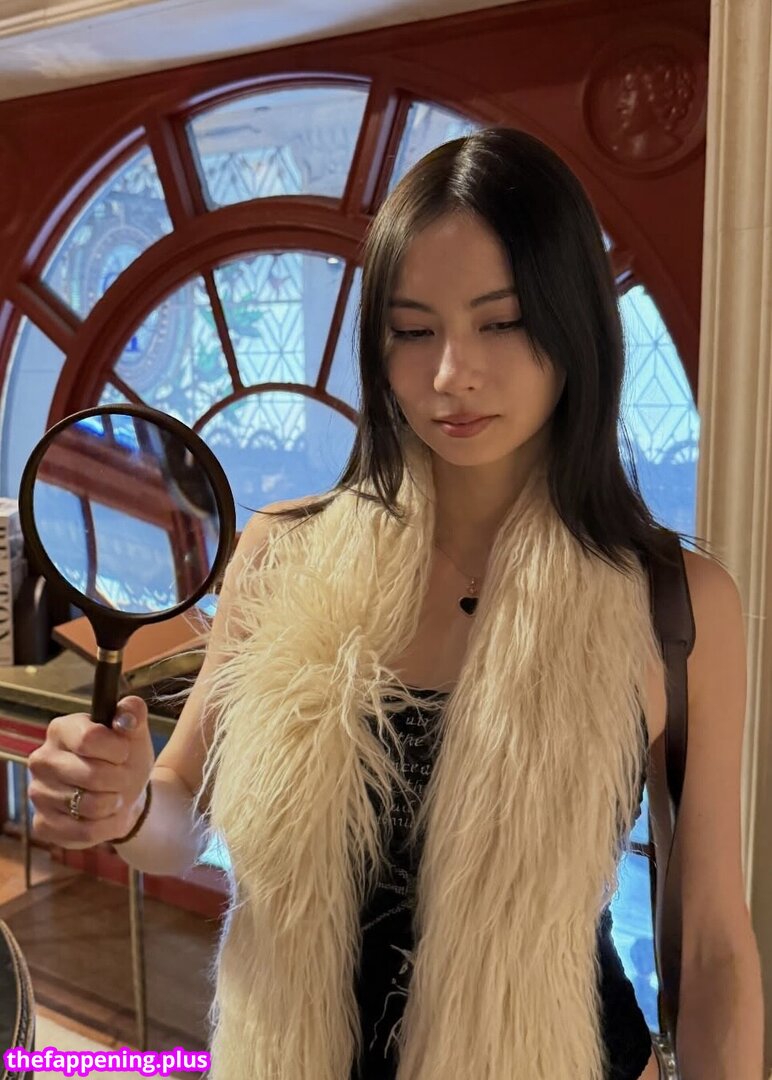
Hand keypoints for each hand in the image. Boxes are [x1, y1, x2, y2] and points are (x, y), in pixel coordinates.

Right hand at [28, 696, 154, 849]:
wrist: (123, 795)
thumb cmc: (124, 760)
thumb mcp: (134, 734)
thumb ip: (133, 715)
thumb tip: (129, 709)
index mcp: (61, 729)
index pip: (89, 739)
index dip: (117, 750)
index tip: (124, 752)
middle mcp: (42, 759)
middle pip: (92, 775)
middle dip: (120, 779)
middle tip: (122, 777)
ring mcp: (38, 793)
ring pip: (90, 805)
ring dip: (114, 803)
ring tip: (114, 796)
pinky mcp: (43, 824)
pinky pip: (85, 832)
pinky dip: (106, 826)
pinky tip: (105, 815)